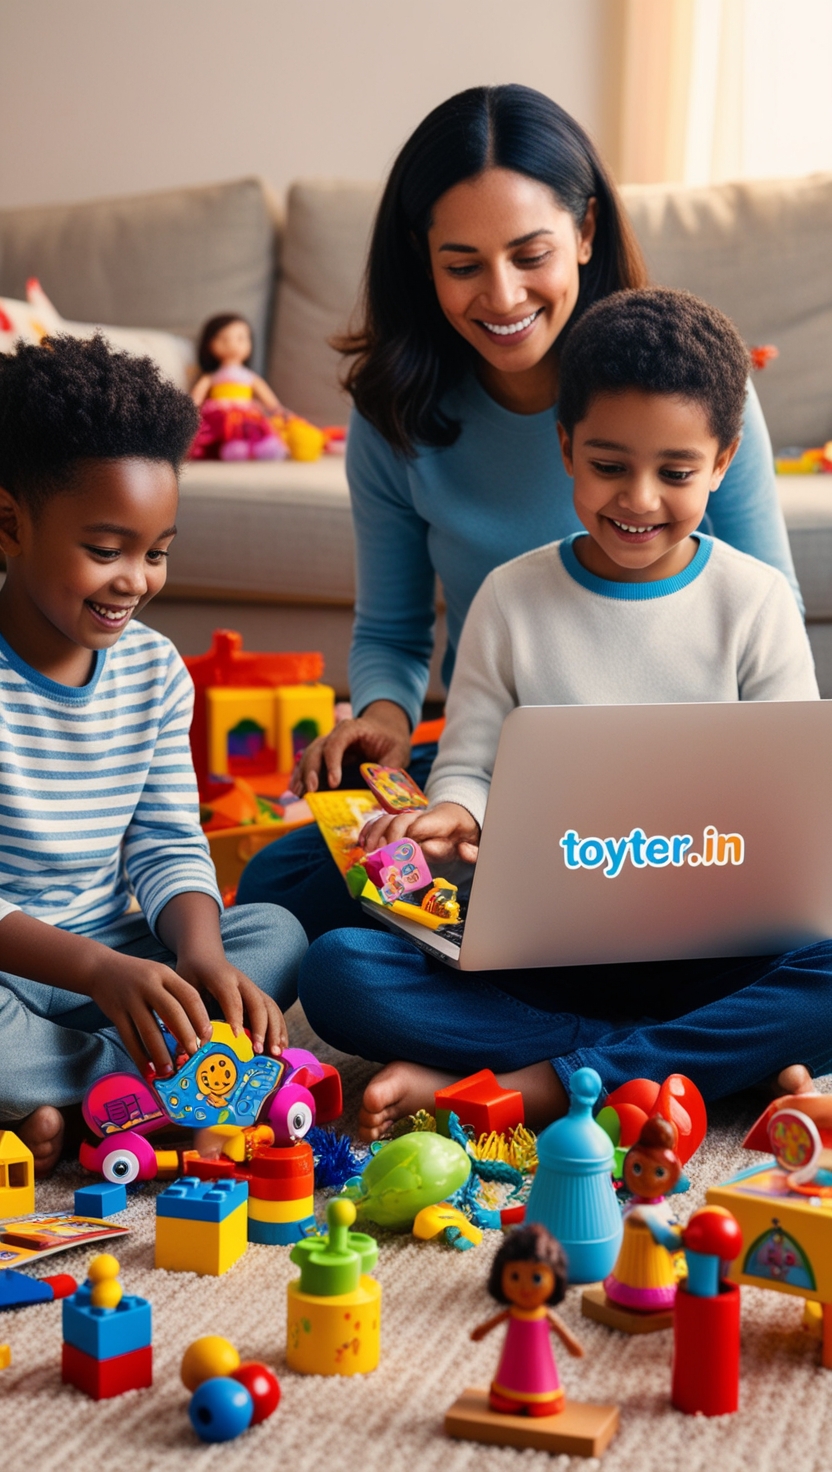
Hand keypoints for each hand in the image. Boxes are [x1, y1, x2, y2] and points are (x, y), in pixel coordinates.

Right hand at [85, 947, 211, 1078]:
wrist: (100, 968)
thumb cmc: (138, 976)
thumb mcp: (160, 975)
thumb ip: (175, 995)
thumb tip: (196, 1029)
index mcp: (165, 974)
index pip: (189, 995)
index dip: (201, 1017)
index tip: (207, 1037)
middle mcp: (149, 985)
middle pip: (172, 1012)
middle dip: (185, 1036)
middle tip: (193, 1056)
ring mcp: (131, 999)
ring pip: (149, 1029)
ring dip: (161, 1053)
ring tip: (170, 1070)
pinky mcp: (115, 1013)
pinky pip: (129, 1038)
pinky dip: (140, 1057)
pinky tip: (148, 1070)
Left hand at [154, 893, 285, 1056]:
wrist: (204, 955)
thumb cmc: (192, 974)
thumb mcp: (184, 988)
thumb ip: (190, 1013)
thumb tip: (191, 1046)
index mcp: (221, 978)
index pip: (232, 998)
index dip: (236, 1017)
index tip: (237, 1037)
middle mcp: (242, 982)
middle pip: (257, 1002)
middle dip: (261, 1027)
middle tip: (259, 1050)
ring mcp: (253, 988)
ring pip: (270, 1007)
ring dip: (275, 1030)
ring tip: (276, 1052)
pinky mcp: (258, 996)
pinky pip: (274, 1011)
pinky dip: (280, 1029)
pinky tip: (281, 1046)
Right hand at [291, 699, 410, 794]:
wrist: (385, 729)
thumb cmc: (391, 740)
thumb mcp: (397, 752)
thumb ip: (388, 770)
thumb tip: (380, 792)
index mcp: (353, 729)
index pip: (336, 743)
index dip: (332, 763)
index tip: (334, 783)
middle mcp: (335, 734)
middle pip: (317, 750)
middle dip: (311, 771)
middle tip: (311, 792)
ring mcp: (327, 743)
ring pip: (309, 756)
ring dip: (303, 775)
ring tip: (299, 794)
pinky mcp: (324, 755)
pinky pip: (309, 763)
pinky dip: (302, 776)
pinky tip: (295, 790)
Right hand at [359, 802, 479, 864]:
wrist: (459, 819)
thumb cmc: (464, 836)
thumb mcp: (475, 844)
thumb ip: (472, 850)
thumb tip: (463, 850)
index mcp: (444, 819)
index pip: (422, 825)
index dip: (409, 842)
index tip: (401, 860)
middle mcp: (422, 815)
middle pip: (400, 822)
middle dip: (389, 842)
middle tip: (384, 863)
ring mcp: (408, 817)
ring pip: (387, 819)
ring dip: (376, 837)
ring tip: (370, 856)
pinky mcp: (398, 822)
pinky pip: (380, 821)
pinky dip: (369, 831)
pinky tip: (364, 844)